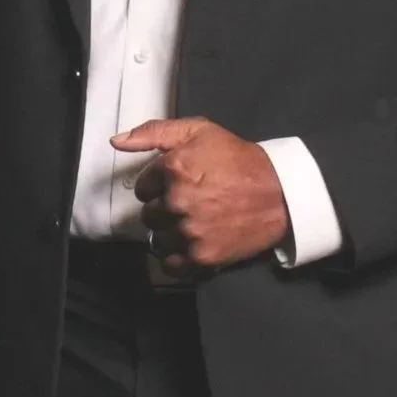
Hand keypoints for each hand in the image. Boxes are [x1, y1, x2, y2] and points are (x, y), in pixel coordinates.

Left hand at [110, 117, 288, 275]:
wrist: (280, 194)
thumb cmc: (239, 160)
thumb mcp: (199, 131)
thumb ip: (154, 132)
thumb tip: (117, 141)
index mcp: (173, 168)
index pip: (142, 187)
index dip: (159, 186)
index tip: (179, 185)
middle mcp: (177, 201)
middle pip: (149, 215)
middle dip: (165, 210)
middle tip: (190, 203)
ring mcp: (189, 231)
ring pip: (157, 240)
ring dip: (170, 234)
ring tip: (193, 224)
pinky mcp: (202, 256)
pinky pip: (170, 265)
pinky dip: (178, 258)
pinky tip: (192, 244)